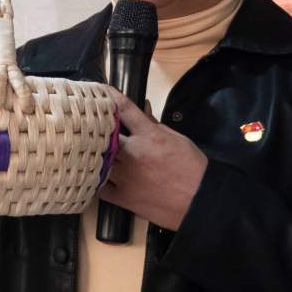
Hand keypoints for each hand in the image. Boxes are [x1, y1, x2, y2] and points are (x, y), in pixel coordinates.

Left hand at [98, 86, 208, 230]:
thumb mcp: (177, 138)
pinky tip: (96, 173)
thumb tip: (142, 110)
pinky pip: (100, 186)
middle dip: (98, 127)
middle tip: (92, 124)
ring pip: (98, 159)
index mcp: (149, 137)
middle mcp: (133, 155)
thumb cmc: (192, 168)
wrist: (200, 199)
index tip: (102, 91)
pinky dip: (96, 179)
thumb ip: (154, 125)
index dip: (111, 97)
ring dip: (94, 152)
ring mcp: (126, 177)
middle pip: (104, 134)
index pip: (125, 110)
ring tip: (90, 148)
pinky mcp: (123, 197)